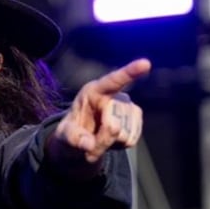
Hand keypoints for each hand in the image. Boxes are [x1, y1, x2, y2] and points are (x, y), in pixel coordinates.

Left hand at [47, 58, 147, 175]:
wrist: (82, 139)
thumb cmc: (72, 132)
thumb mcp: (65, 136)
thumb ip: (74, 138)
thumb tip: (89, 145)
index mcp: (93, 91)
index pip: (113, 81)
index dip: (130, 72)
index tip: (145, 63)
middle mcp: (114, 95)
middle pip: (114, 122)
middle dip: (102, 137)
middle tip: (90, 140)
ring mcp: (128, 106)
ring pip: (125, 133)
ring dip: (111, 142)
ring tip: (100, 138)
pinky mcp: (136, 118)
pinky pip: (132, 138)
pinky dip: (121, 145)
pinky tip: (112, 139)